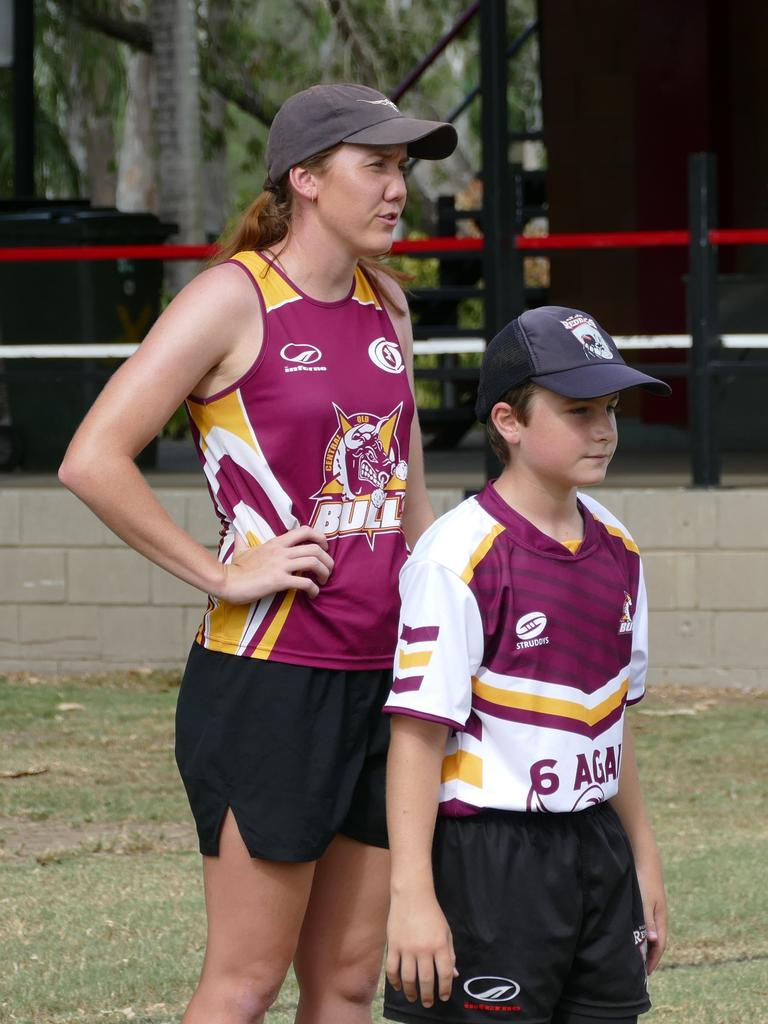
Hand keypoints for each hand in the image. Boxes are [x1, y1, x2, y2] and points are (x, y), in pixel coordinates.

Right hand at [217, 526, 333, 603]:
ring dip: (324, 572)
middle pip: (315, 548)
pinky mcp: (279, 580)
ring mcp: (280, 565)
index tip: (324, 549)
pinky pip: (304, 582)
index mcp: (276, 542)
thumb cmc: (235, 568)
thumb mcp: (241, 549)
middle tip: (328, 570)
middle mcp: (281, 551)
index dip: (320, 537)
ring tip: (323, 581)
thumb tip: (236, 533)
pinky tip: (313, 594)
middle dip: (327, 559)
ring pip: (313, 562)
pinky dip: (314, 589)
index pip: (305, 531)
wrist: (227, 581)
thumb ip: (242, 540)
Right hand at [386, 892, 456, 1007]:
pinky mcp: (393, 945)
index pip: (445, 973)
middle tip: (428, 1003)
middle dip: (428, 995)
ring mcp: (407, 948)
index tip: (444, 997)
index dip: (446, 989)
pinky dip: (394, 981)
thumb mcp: (446, 932)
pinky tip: (398, 986)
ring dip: (411, 992)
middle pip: (427, 980)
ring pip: (408, 978)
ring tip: (413, 998)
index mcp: (440, 945)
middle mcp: (424, 949)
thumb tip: (453, 975)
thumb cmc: (432, 913)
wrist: (412, 895)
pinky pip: (392, 969)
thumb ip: (450, 953)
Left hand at [637, 859, 667, 972]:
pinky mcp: (647, 903)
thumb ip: (647, 921)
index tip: (645, 973)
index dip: (653, 960)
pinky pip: (645, 924)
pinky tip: (633, 935)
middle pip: (656, 942)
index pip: (659, 946)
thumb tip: (653, 942)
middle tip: (640, 970)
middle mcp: (659, 916)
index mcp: (660, 919)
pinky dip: (642, 934)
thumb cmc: (644, 880)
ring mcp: (654, 910)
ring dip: (645, 946)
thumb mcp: (644, 902)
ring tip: (636, 956)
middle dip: (649, 956)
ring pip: (650, 933)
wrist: (645, 858)